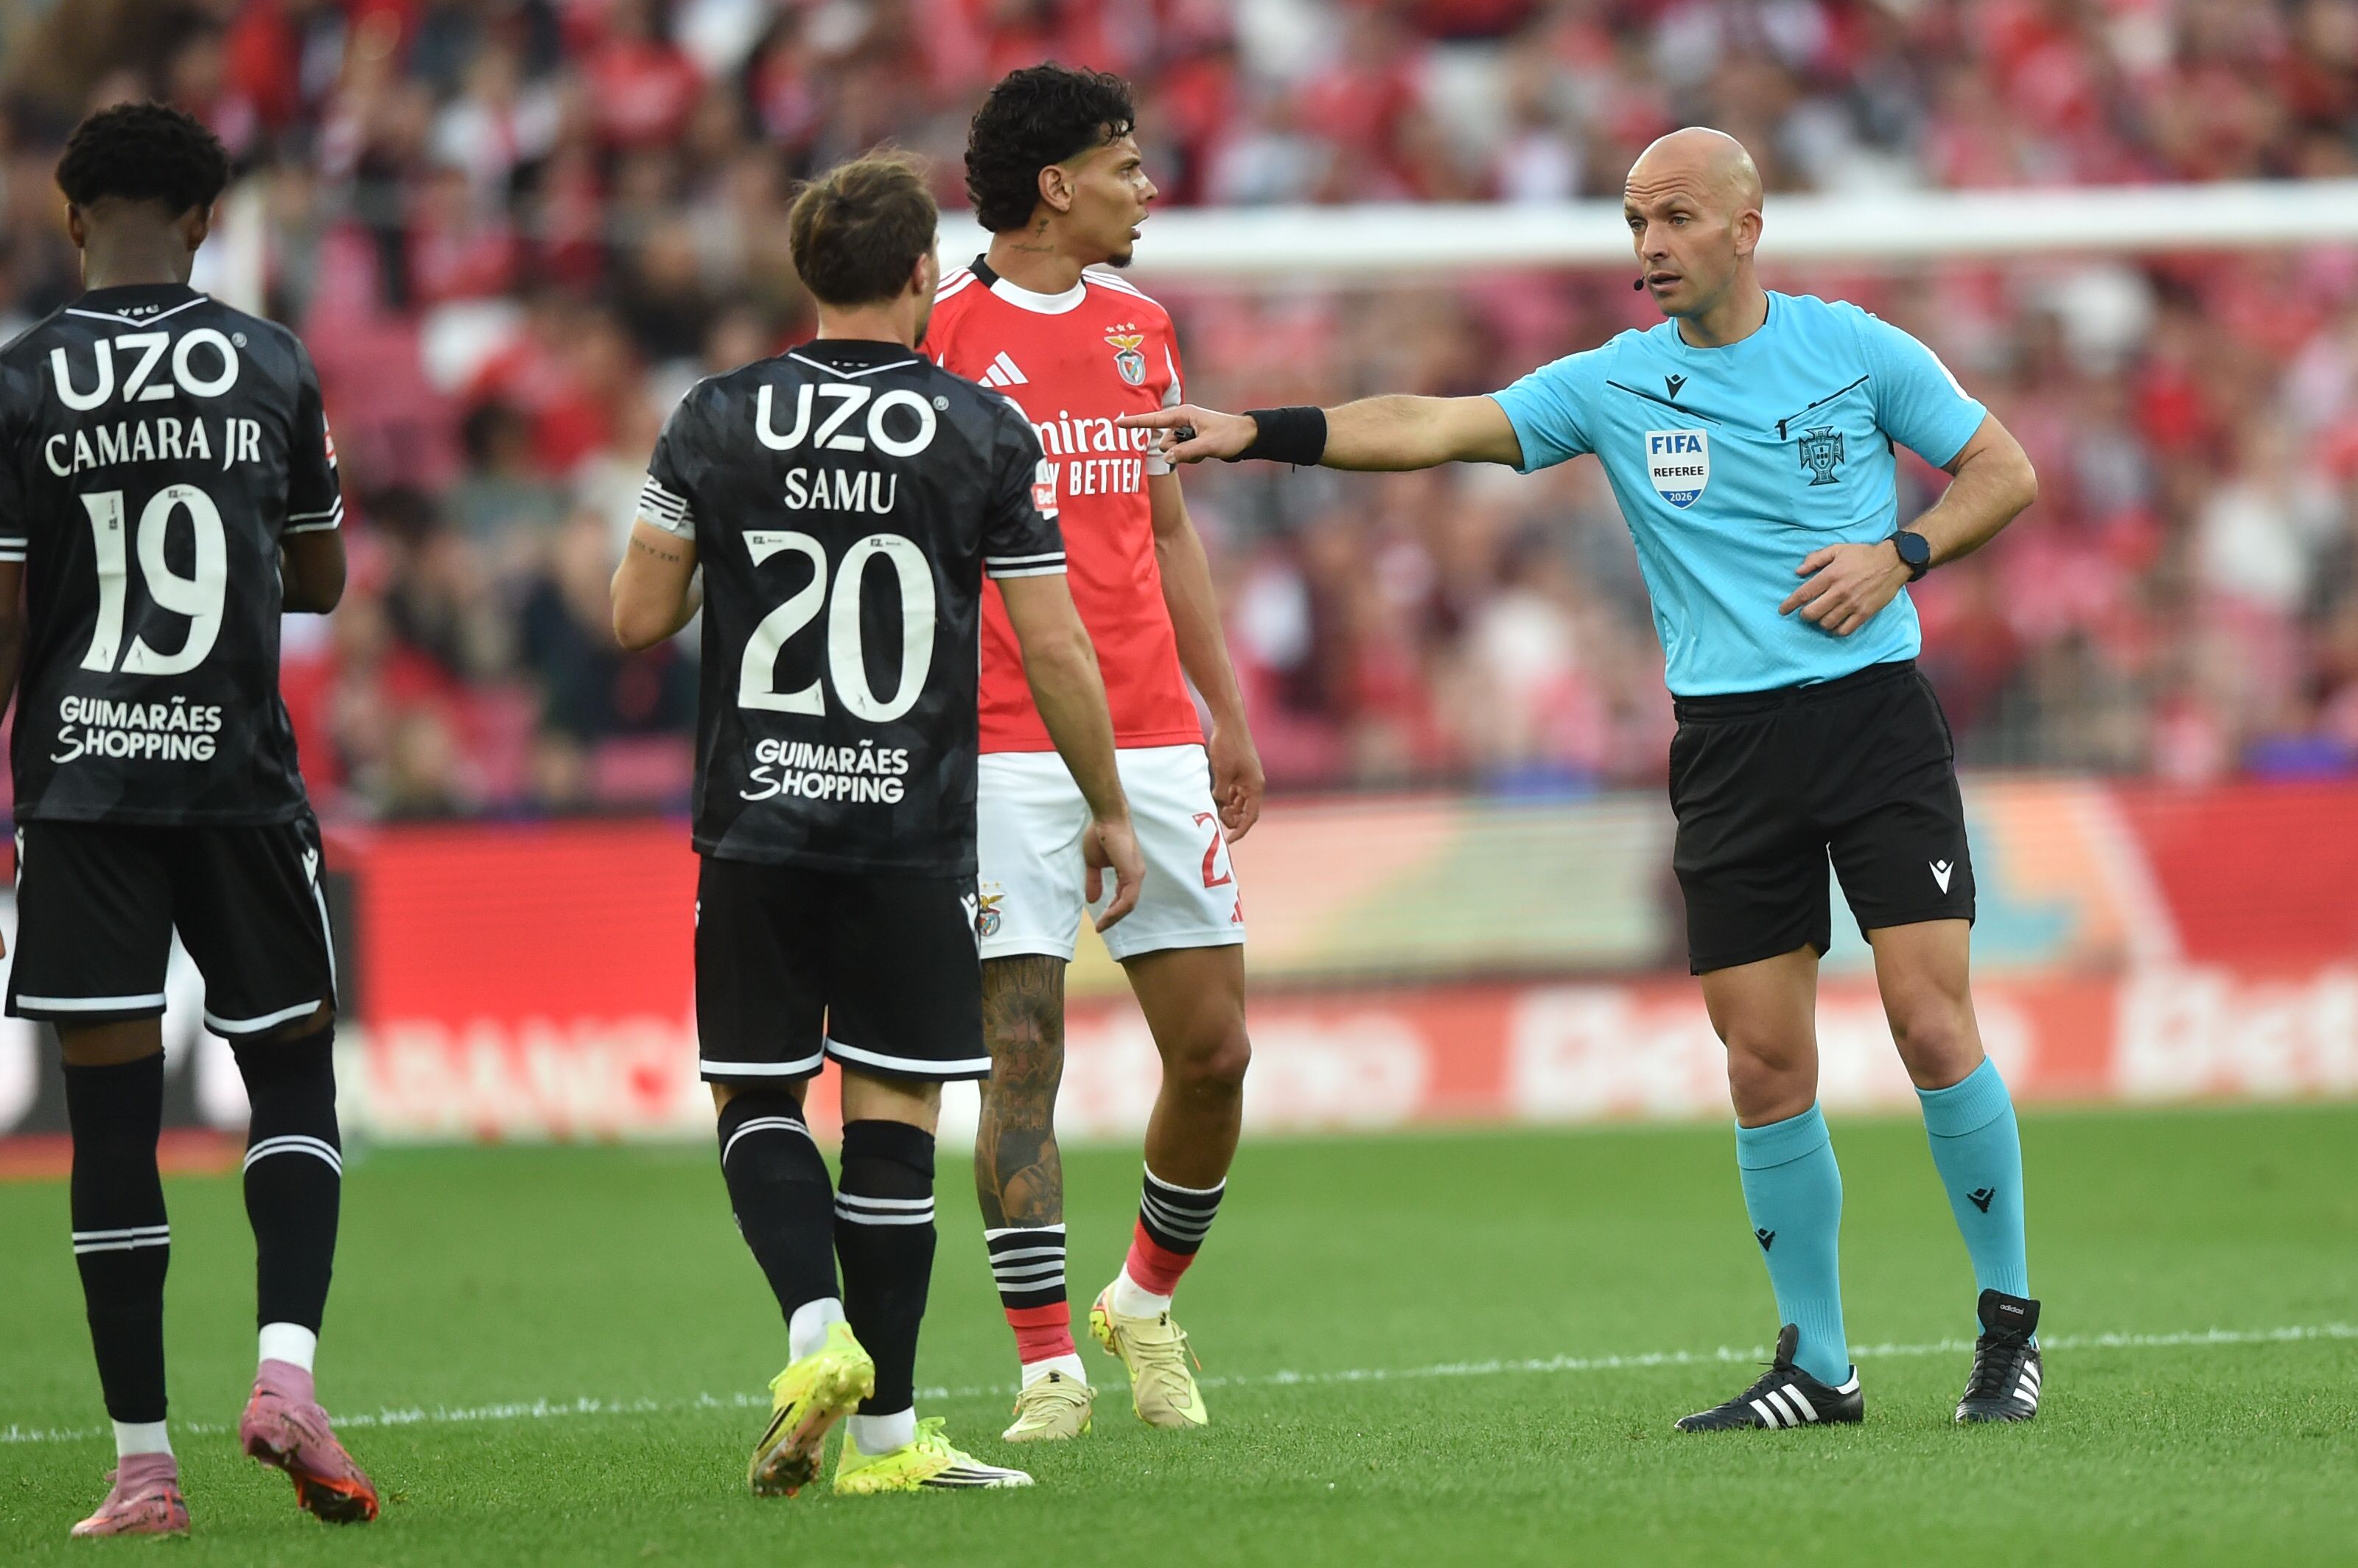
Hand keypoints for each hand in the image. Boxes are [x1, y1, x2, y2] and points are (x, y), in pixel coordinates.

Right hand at [1083, 814, 1145, 930]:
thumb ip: (1094, 881)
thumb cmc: (1101, 835)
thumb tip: (1092, 900)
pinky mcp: (1133, 873)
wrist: (1107, 819)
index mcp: (1129, 873)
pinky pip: (1127, 898)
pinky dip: (1117, 910)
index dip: (1113, 911)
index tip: (1101, 921)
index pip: (1124, 898)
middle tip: (1101, 928)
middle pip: (1127, 905)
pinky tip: (1106, 916)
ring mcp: (1136, 874)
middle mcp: (1136, 875)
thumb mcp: (1094, 864)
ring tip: (1102, 926)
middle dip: (1114, 918)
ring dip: (1114, 917)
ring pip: (1128, 904)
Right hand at [1115, 404, 1257, 463]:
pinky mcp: (1190, 440)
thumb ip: (1185, 452)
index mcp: (1183, 414)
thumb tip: (1166, 458)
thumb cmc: (1230, 436)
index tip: (1117, 423)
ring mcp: (1185, 431)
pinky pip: (1181, 453)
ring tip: (1204, 450)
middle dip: (1176, 450)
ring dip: (1186, 455)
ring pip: (1173, 450)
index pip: (1154, 420)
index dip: (1135, 422)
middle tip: (1198, 448)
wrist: (1247, 437)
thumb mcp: (1207, 445)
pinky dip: (1191, 456)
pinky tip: (1205, 452)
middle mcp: (1181, 421)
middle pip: (1164, 441)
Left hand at [1207, 720, 1263, 840]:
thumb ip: (1221, 795)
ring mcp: (1248, 777)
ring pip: (1241, 801)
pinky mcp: (1241, 771)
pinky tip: (1217, 797)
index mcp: (1255, 786)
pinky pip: (1236, 791)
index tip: (1229, 840)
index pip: (1251, 816)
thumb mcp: (1222, 774)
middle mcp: (1255, 783)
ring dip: (1230, 808)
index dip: (1240, 830)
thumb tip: (1218, 808)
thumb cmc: (1228, 746)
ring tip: (1216, 809)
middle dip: (1234, 818)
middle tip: (1218, 819)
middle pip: (1247, 810)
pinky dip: (1228, 797)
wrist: (1230, 722)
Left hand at [1779, 541, 1912, 636]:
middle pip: (1812, 613)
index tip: (1782, 610)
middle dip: (1804, 615)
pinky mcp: (1864, 613)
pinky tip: (1835, 625)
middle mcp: (1839, 592)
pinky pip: (1845, 630)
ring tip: (1822, 617)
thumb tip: (1798, 572)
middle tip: (1806, 612)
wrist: (1892, 562)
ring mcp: (1852, 604)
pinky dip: (1836, 631)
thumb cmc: (1862, 555)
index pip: (1803, 594)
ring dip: (1820, 622)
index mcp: (1830, 576)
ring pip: (1827, 623)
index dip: (1789, 605)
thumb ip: (1816, 559)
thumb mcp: (1837, 550)